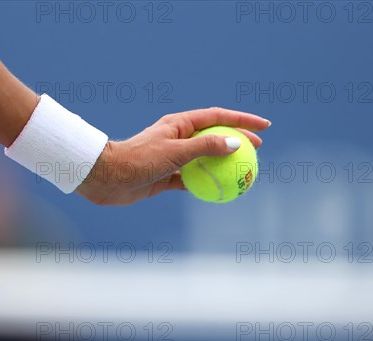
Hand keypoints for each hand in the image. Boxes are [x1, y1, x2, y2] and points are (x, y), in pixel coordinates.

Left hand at [76, 107, 270, 205]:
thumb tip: (235, 144)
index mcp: (180, 124)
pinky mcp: (166, 177)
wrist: (108, 178)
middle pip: (214, 137)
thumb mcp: (175, 151)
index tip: (264, 125)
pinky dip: (204, 184)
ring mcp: (172, 158)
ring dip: (222, 164)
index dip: (242, 119)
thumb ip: (205, 147)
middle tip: (258, 148)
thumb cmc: (139, 160)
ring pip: (204, 160)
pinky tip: (219, 192)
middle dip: (237, 140)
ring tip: (242, 171)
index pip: (218, 117)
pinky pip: (191, 180)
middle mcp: (177, 138)